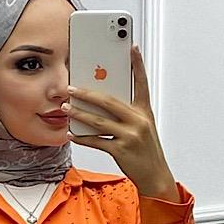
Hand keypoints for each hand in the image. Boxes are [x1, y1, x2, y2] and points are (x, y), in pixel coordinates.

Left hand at [63, 43, 179, 198]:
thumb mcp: (142, 128)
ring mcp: (130, 136)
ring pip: (99, 121)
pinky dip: (82, 137)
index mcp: (145, 112)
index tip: (132, 47)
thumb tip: (100, 104)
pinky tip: (72, 133)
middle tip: (71, 88)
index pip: (142, 83)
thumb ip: (126, 114)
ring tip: (67, 107)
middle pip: (109, 101)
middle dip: (87, 93)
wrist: (156, 177)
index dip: (138, 64)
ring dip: (79, 114)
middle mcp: (139, 121)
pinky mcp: (121, 151)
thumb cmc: (146, 151)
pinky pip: (96, 141)